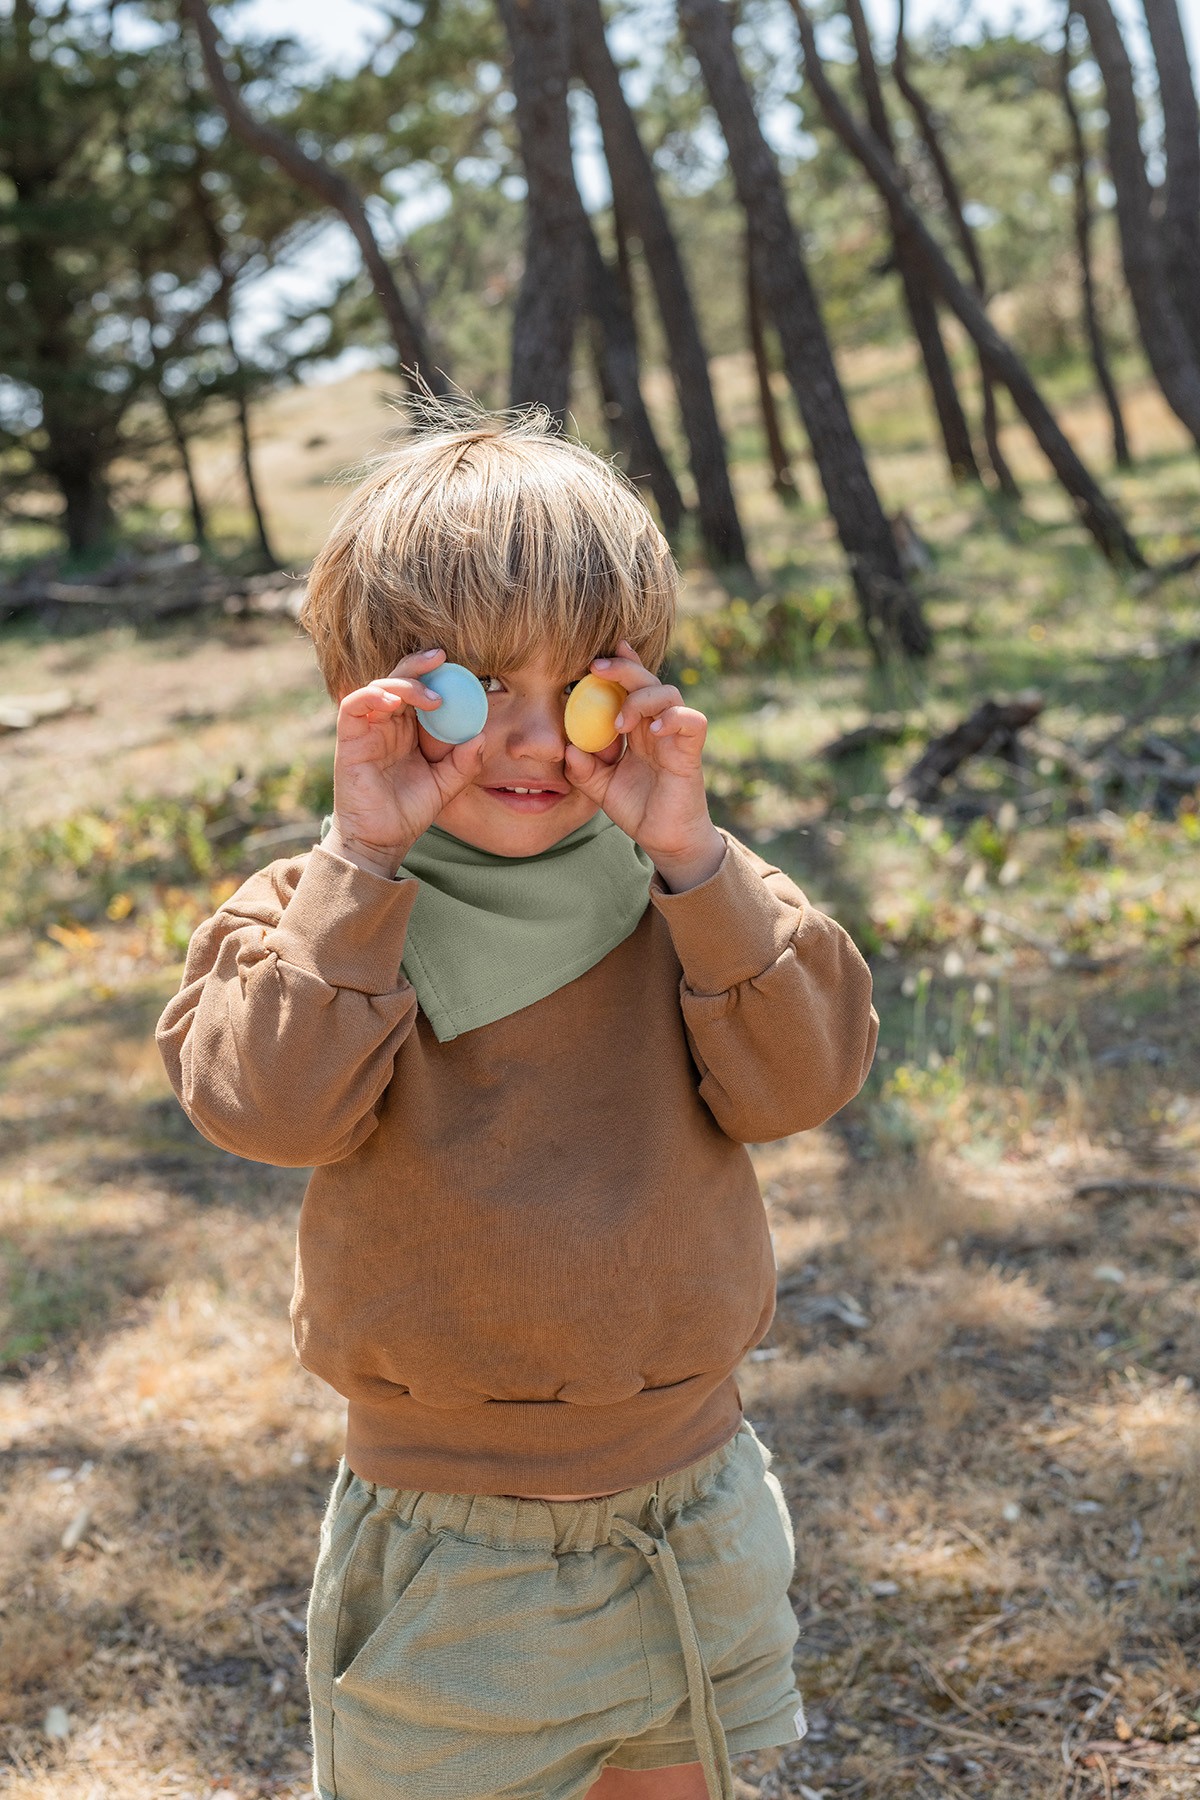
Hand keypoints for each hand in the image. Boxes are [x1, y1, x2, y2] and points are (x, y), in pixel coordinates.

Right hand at [325, 648, 484, 877]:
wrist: (381, 840)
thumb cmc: (408, 813)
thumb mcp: (445, 786)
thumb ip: (463, 764)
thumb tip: (482, 737)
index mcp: (407, 731)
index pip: (417, 691)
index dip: (432, 674)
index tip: (455, 663)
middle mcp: (386, 725)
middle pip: (397, 680)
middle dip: (417, 665)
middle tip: (440, 657)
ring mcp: (366, 731)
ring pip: (377, 687)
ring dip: (403, 683)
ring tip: (430, 697)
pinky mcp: (349, 740)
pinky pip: (354, 706)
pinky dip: (372, 696)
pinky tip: (393, 703)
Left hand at [563, 640, 724, 889]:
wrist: (664, 839)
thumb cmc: (637, 808)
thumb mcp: (599, 788)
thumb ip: (583, 768)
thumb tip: (569, 747)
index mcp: (636, 729)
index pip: (631, 687)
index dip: (620, 665)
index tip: (595, 656)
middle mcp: (656, 727)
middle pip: (647, 681)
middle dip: (624, 669)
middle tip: (596, 669)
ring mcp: (675, 738)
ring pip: (670, 694)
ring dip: (641, 699)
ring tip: (620, 722)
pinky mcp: (690, 754)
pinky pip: (692, 722)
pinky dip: (673, 719)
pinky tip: (652, 731)